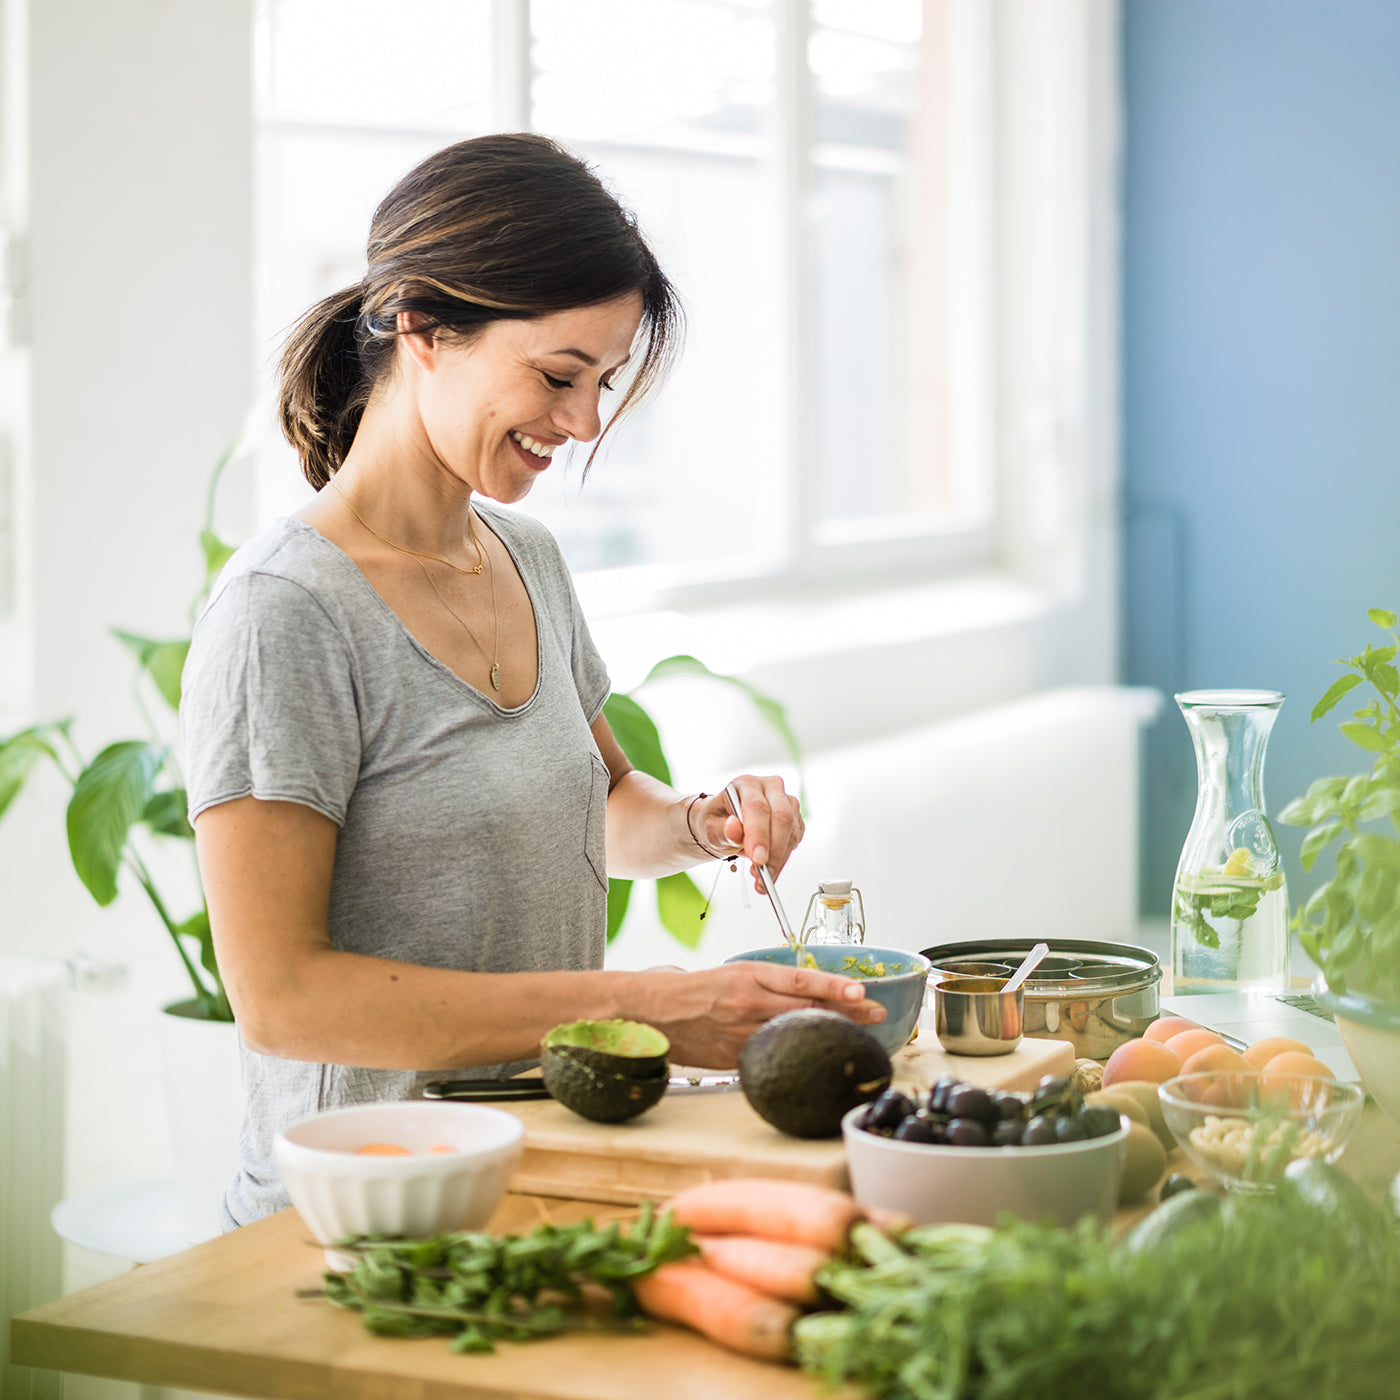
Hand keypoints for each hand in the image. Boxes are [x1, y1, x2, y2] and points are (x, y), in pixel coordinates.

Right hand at [632, 960, 884, 1068]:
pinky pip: (772, 1055)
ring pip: (795, 1032)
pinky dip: (797, 1054)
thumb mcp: (733, 975)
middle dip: (847, 1010)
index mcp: (749, 975)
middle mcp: (749, 1002)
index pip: (801, 979)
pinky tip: (816, 1057)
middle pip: (808, 1008)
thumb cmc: (694, 989)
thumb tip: (808, 993)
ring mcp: (743, 1032)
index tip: (862, 989)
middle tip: (877, 1011)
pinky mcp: (734, 1057)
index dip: (834, 985)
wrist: (654, 1010)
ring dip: (830, 1032)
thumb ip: (768, 985)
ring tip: (860, 1032)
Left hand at [692, 774, 803, 890]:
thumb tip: (733, 829)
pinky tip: (768, 870)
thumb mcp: (710, 828)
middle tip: (762, 874)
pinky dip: (782, 859)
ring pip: (791, 831)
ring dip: (778, 859)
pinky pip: (794, 841)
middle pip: (781, 817)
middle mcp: (770, 788)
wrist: (724, 825)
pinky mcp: (794, 819)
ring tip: (760, 878)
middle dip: (774, 849)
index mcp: (746, 784)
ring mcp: (786, 802)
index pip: (757, 807)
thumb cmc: (716, 822)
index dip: (759, 834)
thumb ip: (722, 830)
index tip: (758, 859)